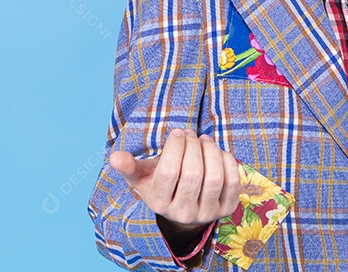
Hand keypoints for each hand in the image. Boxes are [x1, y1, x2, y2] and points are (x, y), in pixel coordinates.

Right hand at [110, 128, 240, 232]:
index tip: (177, 133)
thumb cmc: (160, 182)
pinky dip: (227, 161)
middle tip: (191, 134)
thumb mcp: (142, 176)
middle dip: (193, 146)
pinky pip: (232, 182)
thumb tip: (115, 157)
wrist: (183, 205)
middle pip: (192, 174)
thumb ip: (129, 167)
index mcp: (158, 203)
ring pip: (214, 177)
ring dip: (211, 151)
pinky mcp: (227, 209)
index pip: (169, 172)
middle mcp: (182, 213)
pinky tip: (217, 153)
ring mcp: (206, 214)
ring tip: (203, 140)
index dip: (176, 146)